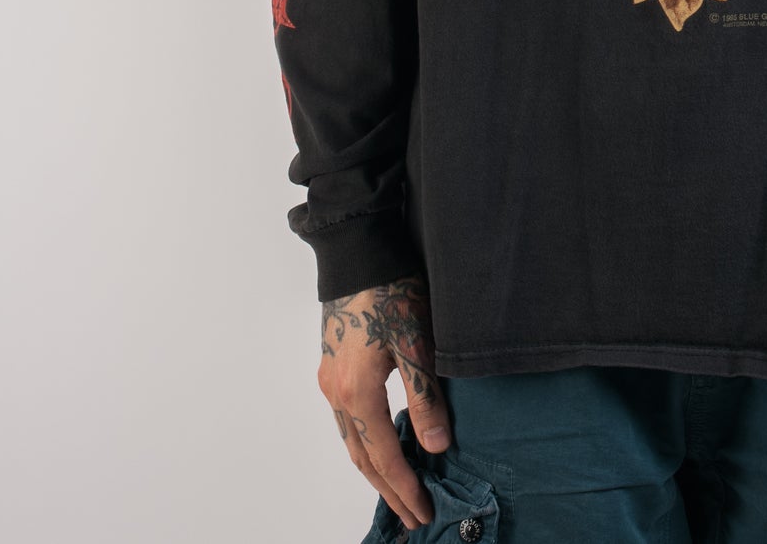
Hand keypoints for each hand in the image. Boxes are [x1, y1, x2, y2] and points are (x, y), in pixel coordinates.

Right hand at [318, 273, 452, 531]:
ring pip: (351, 439)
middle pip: (362, 457)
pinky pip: (346, 419)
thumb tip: (437, 448)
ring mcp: (329, 379)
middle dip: (389, 489)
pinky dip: (364, 441)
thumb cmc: (391, 290)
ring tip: (398, 490)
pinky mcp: (332, 364)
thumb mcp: (418, 344)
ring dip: (374, 468)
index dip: (405, 486)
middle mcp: (336, 392)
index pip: (384, 455)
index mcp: (357, 392)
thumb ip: (426, 398)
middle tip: (412, 517)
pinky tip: (380, 443)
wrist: (357, 251)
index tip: (424, 511)